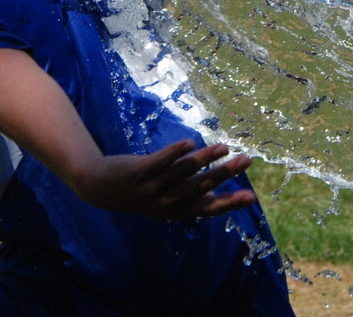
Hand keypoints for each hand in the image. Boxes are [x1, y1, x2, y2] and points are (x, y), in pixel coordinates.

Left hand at [72, 139, 255, 219]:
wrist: (101, 188)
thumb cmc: (141, 192)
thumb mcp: (167, 200)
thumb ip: (192, 195)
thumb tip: (222, 189)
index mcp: (178, 211)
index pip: (209, 208)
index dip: (230, 202)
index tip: (251, 196)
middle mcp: (167, 202)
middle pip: (201, 187)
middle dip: (225, 174)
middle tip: (246, 160)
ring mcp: (153, 188)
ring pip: (183, 173)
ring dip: (205, 159)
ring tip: (224, 147)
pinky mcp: (139, 172)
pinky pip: (159, 162)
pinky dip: (174, 153)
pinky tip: (190, 143)